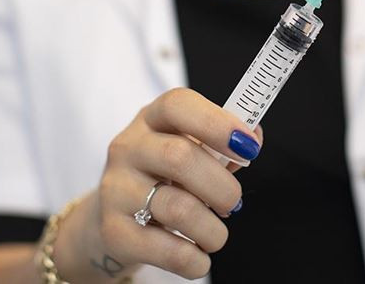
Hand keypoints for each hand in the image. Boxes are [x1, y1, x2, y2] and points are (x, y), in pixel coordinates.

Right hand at [55, 88, 261, 280]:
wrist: (111, 218)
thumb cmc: (164, 177)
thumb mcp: (190, 149)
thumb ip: (223, 143)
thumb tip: (253, 138)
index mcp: (152, 119)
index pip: (178, 105)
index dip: (218, 123)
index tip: (248, 148)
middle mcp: (128, 148)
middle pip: (180, 158)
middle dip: (222, 187)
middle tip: (233, 204)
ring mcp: (116, 189)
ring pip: (178, 209)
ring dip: (212, 230)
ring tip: (215, 235)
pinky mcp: (114, 232)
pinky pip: (166, 250)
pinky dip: (194, 259)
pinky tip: (199, 256)